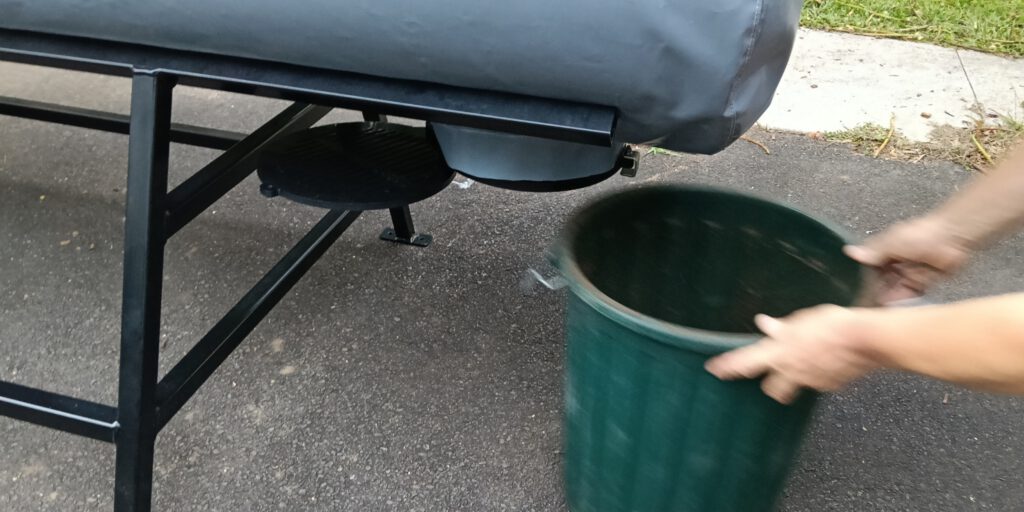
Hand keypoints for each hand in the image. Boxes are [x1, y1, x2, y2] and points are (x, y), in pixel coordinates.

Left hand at [704, 305, 878, 403]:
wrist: (865, 340)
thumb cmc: (832, 324)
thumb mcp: (802, 320)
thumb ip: (782, 327)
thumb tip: (764, 323)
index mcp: (779, 352)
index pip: (745, 362)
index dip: (728, 367)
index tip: (714, 370)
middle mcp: (791, 371)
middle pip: (771, 388)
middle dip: (770, 384)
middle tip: (773, 373)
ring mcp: (811, 382)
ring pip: (795, 389)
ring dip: (793, 383)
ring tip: (801, 369)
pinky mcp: (830, 386)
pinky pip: (820, 384)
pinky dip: (820, 376)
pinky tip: (828, 363)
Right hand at [846, 215, 971, 303]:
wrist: (953, 237)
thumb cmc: (922, 233)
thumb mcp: (893, 241)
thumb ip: (873, 251)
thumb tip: (850, 252)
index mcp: (881, 253)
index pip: (864, 270)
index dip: (859, 282)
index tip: (851, 295)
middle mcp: (891, 265)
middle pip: (877, 284)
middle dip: (872, 295)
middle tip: (864, 309)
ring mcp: (905, 275)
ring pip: (891, 292)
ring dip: (886, 301)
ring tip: (877, 313)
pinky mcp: (919, 285)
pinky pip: (907, 298)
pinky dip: (901, 304)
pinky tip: (894, 312)